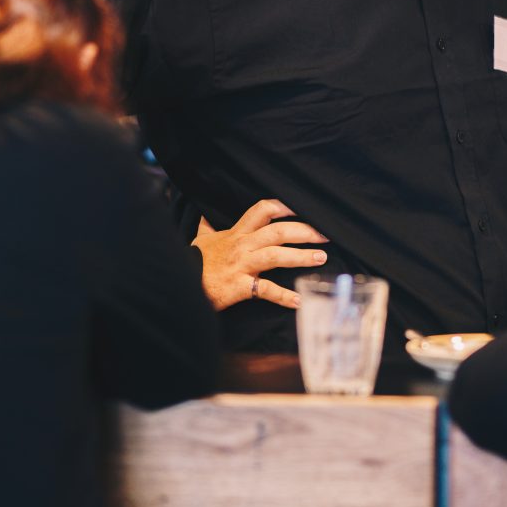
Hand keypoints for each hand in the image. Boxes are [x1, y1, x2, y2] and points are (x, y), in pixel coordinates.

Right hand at [192, 199, 328, 310]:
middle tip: (325, 235)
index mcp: (237, 233)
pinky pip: (265, 290)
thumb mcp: (201, 240)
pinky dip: (284, 296)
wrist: (182, 285)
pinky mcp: (239, 286)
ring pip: (276, 255)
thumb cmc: (194, 263)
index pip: (262, 211)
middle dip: (304, 231)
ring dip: (301, 256)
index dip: (283, 206)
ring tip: (321, 258)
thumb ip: (207, 227)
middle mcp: (242, 246)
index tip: (302, 206)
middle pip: (277, 231)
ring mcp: (241, 265)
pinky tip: (299, 299)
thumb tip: (204, 214)